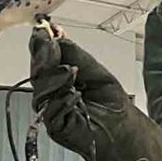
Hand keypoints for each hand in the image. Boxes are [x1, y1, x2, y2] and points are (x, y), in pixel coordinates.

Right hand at [29, 30, 126, 159]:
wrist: (124, 130)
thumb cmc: (112, 104)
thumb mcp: (97, 72)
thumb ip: (76, 55)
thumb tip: (57, 36)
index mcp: (58, 78)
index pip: (43, 60)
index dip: (41, 45)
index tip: (43, 30)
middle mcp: (51, 94)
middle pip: (37, 74)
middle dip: (44, 58)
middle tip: (51, 45)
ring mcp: (51, 111)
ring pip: (41, 92)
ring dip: (56, 79)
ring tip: (72, 72)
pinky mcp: (56, 128)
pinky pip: (50, 113)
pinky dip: (62, 102)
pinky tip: (74, 95)